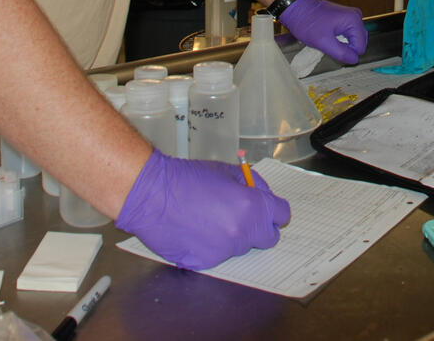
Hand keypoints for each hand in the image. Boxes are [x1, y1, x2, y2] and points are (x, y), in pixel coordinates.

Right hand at [116, 151, 290, 269]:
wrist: (151, 195)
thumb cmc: (186, 178)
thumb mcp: (227, 170)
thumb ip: (252, 184)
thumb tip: (262, 194)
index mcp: (251, 207)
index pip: (281, 215)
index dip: (274, 210)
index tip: (267, 209)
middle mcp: (241, 233)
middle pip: (267, 238)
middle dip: (259, 227)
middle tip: (242, 215)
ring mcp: (223, 251)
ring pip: (241, 247)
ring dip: (233, 236)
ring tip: (210, 218)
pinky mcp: (205, 263)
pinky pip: (219, 256)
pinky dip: (212, 246)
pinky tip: (196, 231)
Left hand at [280, 0, 366, 64]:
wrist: (296, 9)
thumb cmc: (307, 22)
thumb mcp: (323, 42)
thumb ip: (341, 53)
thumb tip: (354, 60)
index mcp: (354, 20)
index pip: (360, 48)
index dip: (346, 53)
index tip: (331, 47)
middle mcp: (356, 16)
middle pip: (358, 43)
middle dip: (345, 48)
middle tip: (329, 44)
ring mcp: (350, 16)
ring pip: (353, 40)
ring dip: (341, 44)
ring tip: (327, 39)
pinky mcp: (345, 18)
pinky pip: (347, 35)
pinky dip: (339, 39)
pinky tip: (328, 36)